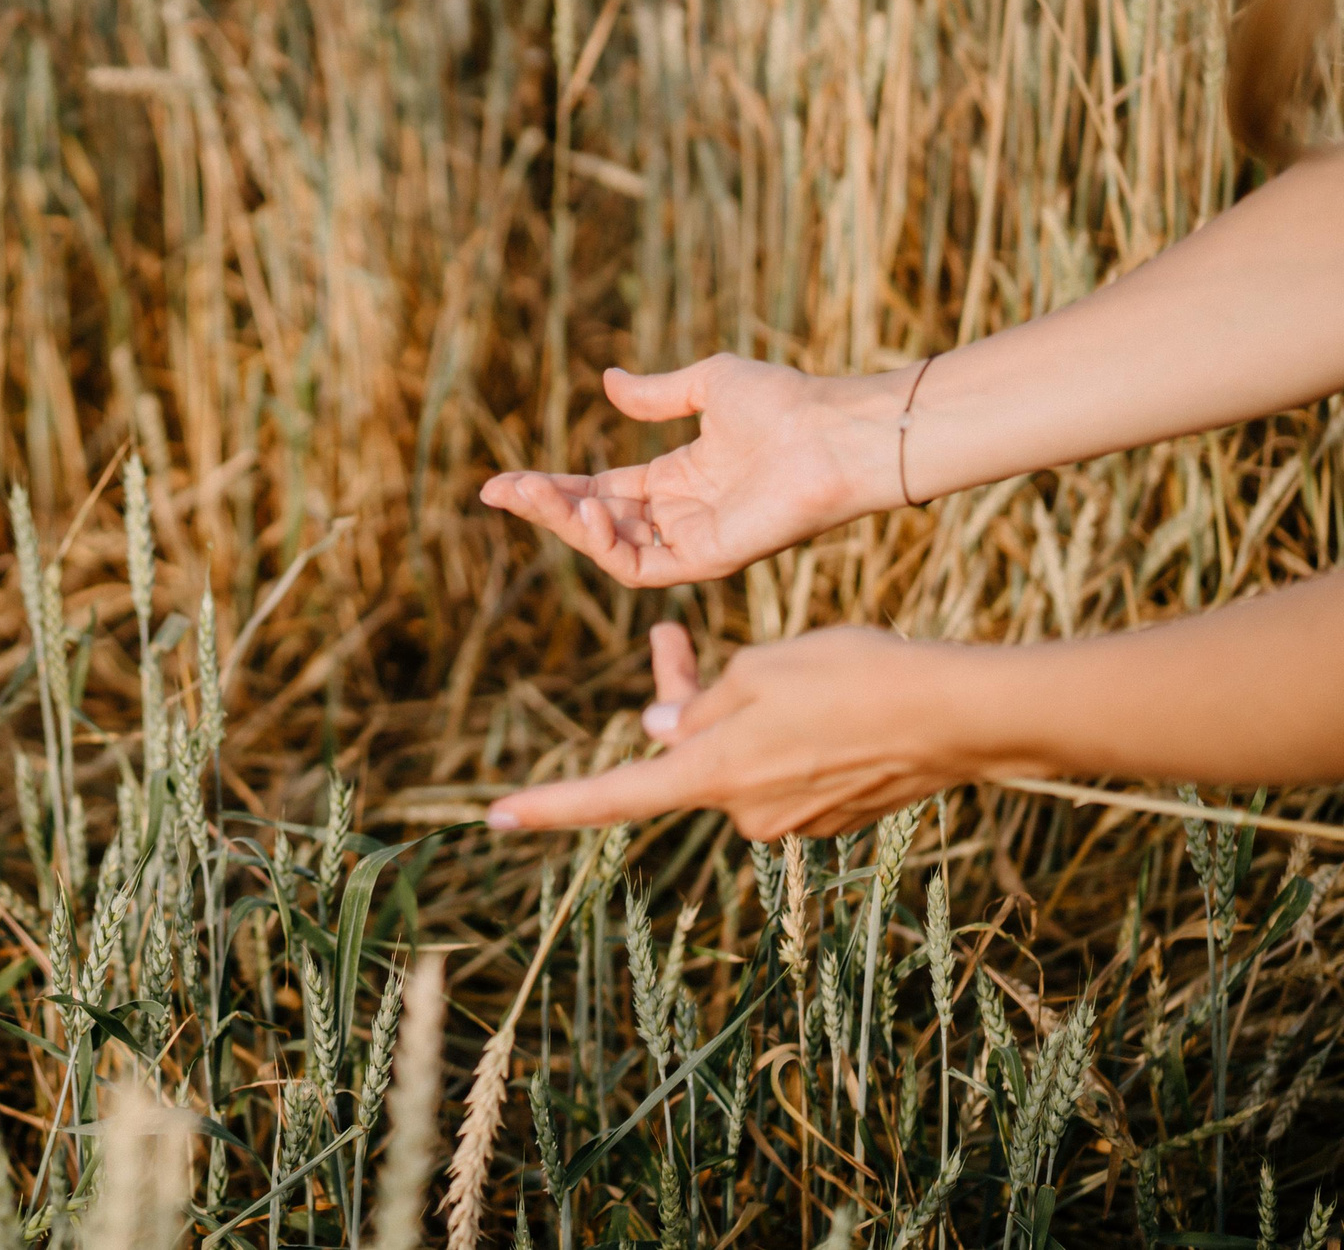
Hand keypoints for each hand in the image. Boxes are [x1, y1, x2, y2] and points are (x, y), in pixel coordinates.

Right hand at [479, 355, 915, 587]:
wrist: (837, 430)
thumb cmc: (787, 403)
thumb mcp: (708, 385)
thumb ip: (655, 394)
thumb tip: (607, 382)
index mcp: (679, 478)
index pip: (601, 491)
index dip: (553, 489)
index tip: (501, 483)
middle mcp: (682, 515)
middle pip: (595, 521)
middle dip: (544, 508)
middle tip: (499, 491)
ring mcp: (694, 541)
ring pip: (610, 547)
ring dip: (565, 524)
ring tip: (530, 494)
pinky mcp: (710, 560)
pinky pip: (643, 566)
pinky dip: (607, 546)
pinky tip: (587, 510)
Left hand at [488, 623, 999, 838]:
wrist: (960, 715)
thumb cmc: (851, 678)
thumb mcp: (759, 670)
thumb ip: (699, 704)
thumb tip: (662, 731)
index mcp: (713, 775)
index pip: (614, 796)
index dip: (551, 807)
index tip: (495, 817)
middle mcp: (745, 811)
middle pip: (688, 753)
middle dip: (680, 699)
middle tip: (667, 636)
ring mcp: (793, 819)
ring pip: (741, 755)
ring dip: (743, 709)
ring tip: (793, 659)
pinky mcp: (834, 813)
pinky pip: (786, 768)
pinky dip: (788, 732)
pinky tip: (832, 696)